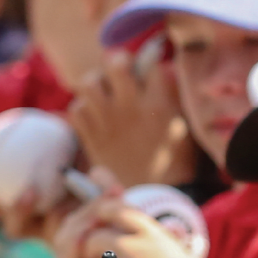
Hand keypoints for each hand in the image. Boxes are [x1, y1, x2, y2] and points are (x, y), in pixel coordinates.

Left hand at [69, 53, 187, 187]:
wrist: (152, 196)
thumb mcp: (182, 125)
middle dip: (118, 60)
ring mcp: (107, 122)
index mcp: (158, 104)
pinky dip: (82, 109)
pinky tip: (94, 115)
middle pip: (115, 63)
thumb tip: (160, 69)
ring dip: (95, 83)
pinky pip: (75, 109)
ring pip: (88, 82)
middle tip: (120, 71)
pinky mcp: (91, 137)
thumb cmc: (174, 161)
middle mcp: (130, 108)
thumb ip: (170, 96)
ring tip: (103, 92)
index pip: (150, 64)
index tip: (147, 71)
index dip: (148, 62)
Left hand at [81, 202, 223, 257]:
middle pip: (96, 238)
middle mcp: (137, 245)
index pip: (115, 211)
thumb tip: (157, 228)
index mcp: (151, 231)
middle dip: (90, 248)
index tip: (97, 220)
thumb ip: (158, 237)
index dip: (102, 213)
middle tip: (93, 256)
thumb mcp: (177, 248)